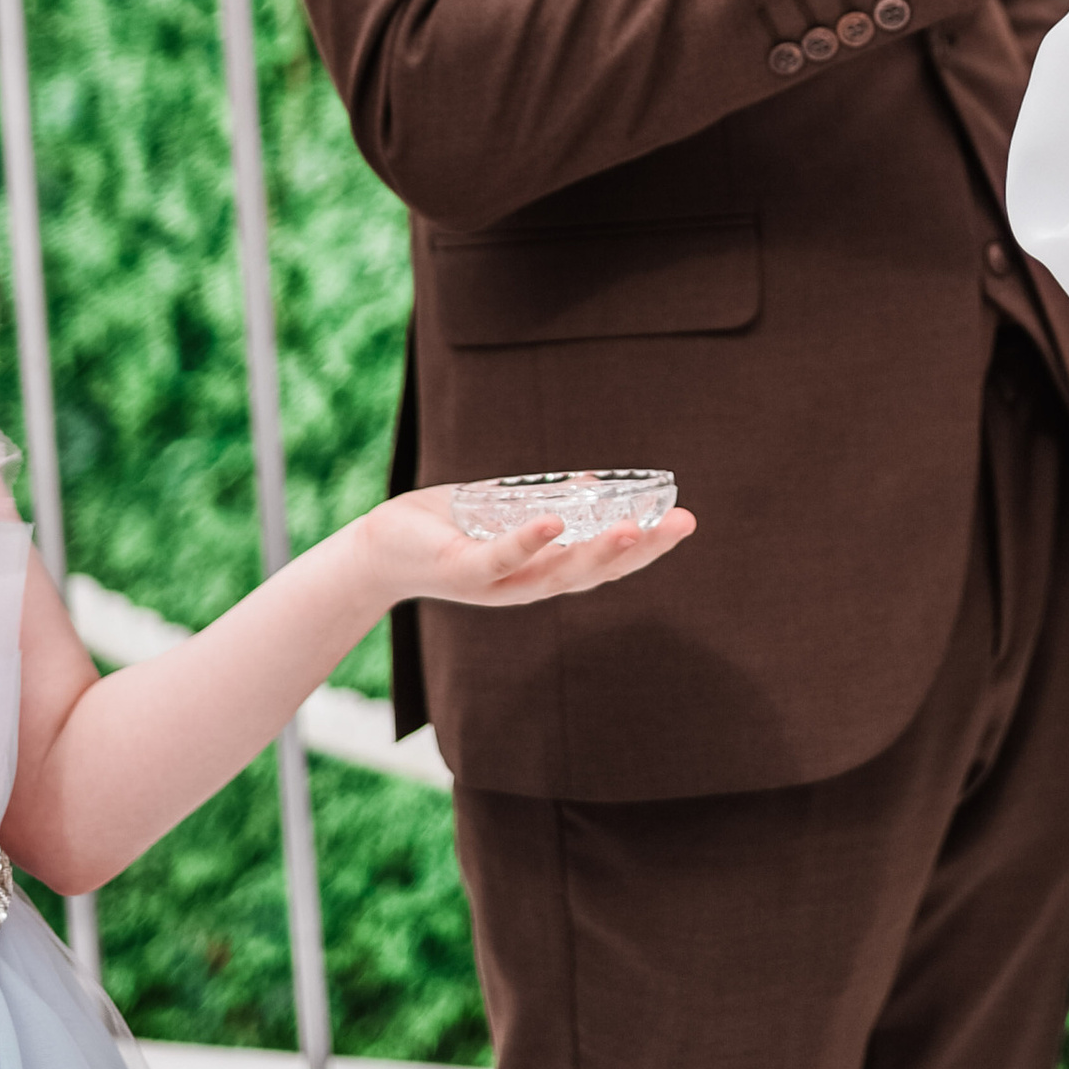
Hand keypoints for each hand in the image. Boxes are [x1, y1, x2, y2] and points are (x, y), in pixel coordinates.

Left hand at [364, 492, 696, 610]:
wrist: (383, 547)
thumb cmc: (447, 528)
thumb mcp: (505, 511)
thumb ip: (546, 503)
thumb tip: (589, 483)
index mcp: (541, 572)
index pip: (604, 565)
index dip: (647, 548)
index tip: (685, 522)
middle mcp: (525, 585)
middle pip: (595, 574)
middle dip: (643, 551)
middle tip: (684, 525)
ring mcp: (496, 583)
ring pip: (557, 574)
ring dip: (599, 552)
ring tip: (637, 529)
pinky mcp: (463, 571)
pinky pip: (501, 557)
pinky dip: (528, 541)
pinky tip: (555, 521)